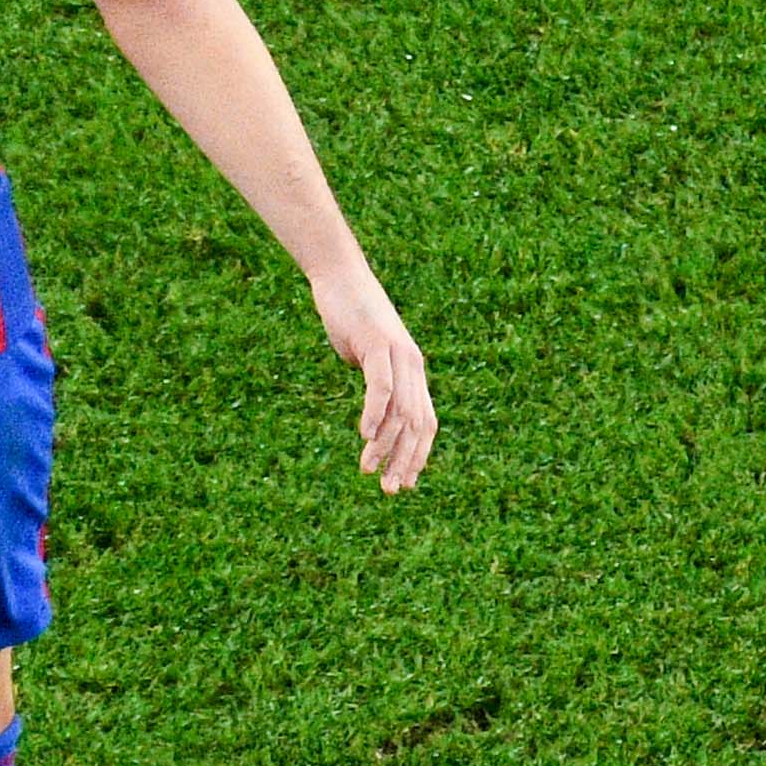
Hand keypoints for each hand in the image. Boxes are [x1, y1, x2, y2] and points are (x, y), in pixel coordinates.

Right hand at [311, 267, 435, 492]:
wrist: (341, 275)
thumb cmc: (349, 315)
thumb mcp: (364, 354)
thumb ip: (372, 379)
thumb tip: (372, 404)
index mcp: (412, 371)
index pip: (425, 422)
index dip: (417, 455)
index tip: (404, 483)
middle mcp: (413, 364)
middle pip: (418, 423)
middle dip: (405, 460)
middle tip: (392, 490)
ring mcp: (399, 353)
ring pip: (401, 410)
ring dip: (386, 445)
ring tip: (370, 470)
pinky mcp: (379, 343)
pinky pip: (382, 386)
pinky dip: (376, 413)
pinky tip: (365, 436)